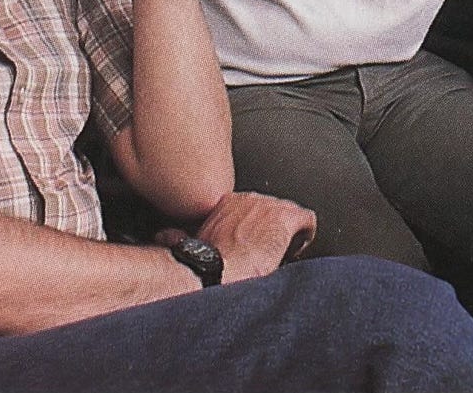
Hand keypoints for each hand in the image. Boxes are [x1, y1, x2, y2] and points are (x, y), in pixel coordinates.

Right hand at [157, 192, 315, 284]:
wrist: (219, 273)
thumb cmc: (204, 265)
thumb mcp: (186, 245)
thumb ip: (179, 235)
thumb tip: (165, 236)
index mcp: (227, 203)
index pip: (249, 209)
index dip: (252, 229)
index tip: (250, 243)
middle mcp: (249, 199)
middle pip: (271, 210)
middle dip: (270, 230)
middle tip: (267, 252)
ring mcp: (270, 206)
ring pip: (289, 216)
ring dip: (287, 235)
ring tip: (282, 253)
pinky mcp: (288, 217)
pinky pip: (307, 221)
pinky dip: (305, 236)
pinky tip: (297, 249)